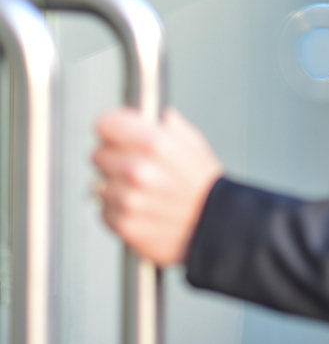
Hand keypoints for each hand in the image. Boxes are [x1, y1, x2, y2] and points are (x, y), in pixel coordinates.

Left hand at [92, 108, 222, 265]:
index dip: (112, 128)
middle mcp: (137, 169)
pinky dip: (118, 211)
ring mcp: (128, 198)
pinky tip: (141, 209)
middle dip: (114, 158)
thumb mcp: (195, 145)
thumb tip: (157, 116)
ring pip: (99, 185)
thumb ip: (170, 127)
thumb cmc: (206, 187)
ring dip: (116, 187)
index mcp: (154, 143)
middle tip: (136, 167)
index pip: (106, 124)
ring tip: (143, 193)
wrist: (215, 228)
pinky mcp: (123, 223)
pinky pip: (104, 210)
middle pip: (98, 154)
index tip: (116, 134)